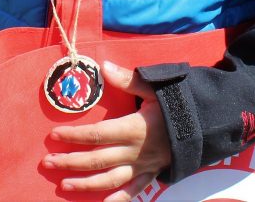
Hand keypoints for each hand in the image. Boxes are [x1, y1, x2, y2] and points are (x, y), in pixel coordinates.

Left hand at [43, 61, 171, 201]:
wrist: (206, 122)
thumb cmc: (179, 102)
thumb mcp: (155, 87)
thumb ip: (128, 79)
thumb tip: (104, 66)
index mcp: (133, 128)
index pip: (97, 134)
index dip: (74, 136)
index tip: (55, 135)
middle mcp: (134, 151)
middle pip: (97, 160)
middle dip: (70, 161)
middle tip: (48, 161)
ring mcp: (142, 166)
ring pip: (109, 180)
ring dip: (85, 184)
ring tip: (64, 184)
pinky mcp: (151, 174)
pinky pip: (133, 192)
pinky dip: (117, 200)